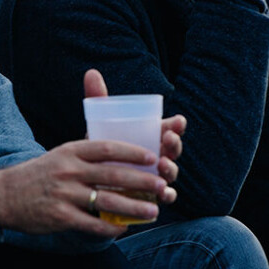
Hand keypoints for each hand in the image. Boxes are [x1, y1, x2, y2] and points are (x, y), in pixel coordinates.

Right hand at [0, 140, 168, 236]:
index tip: (152, 157)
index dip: (132, 151)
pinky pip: (91, 223)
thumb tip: (123, 156)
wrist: (4, 195)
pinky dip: (110, 227)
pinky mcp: (60, 217)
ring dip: (133, 207)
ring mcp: (64, 194)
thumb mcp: (61, 155)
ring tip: (153, 211)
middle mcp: (68, 170)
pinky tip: (124, 229)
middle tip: (162, 185)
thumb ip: (88, 154)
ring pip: (106, 201)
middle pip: (112, 175)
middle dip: (141, 181)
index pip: (107, 147)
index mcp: (71, 151)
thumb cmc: (41, 173)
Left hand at [83, 69, 181, 185]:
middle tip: (169, 139)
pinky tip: (164, 193)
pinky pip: (165, 196)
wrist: (93, 181)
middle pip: (173, 149)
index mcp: (151, 136)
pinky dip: (166, 195)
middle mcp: (158, 155)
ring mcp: (157, 176)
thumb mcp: (101, 125)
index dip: (177, 125)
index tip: (177, 120)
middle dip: (175, 143)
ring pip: (171, 172)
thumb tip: (91, 72)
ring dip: (171, 168)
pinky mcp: (151, 196)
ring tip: (163, 164)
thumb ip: (99, 99)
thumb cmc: (102, 149)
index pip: (170, 128)